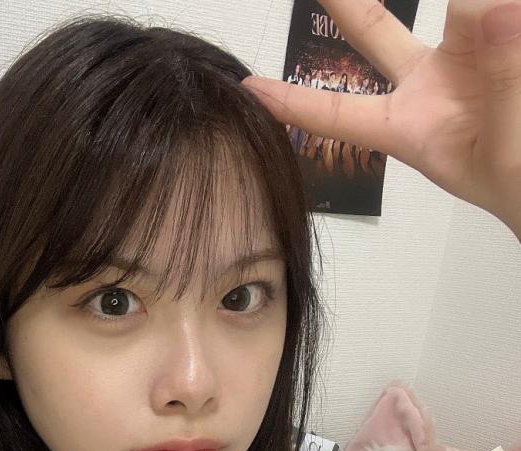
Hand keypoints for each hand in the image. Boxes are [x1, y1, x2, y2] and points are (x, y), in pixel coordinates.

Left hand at [242, 0, 520, 238]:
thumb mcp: (506, 145)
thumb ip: (496, 78)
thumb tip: (485, 6)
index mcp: (411, 128)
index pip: (337, 114)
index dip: (291, 102)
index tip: (247, 89)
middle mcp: (432, 87)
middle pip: (374, 32)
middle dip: (346, 2)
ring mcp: (471, 58)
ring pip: (464, 9)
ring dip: (480, 11)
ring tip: (502, 22)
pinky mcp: (508, 34)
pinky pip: (500, 12)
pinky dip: (500, 12)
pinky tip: (507, 18)